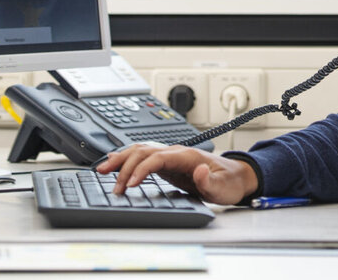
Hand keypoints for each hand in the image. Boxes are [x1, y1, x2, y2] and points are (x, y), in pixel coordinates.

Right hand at [96, 144, 257, 204]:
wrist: (235, 177)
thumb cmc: (229, 182)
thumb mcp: (223, 187)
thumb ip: (209, 180)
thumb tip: (199, 171)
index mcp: (187, 156)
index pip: (157, 158)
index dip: (142, 169)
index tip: (131, 184)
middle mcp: (176, 152)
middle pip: (143, 151)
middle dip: (124, 165)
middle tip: (111, 183)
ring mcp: (170, 156)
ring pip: (139, 151)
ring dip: (120, 160)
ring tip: (102, 171)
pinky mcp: (166, 164)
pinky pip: (142, 157)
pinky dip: (126, 159)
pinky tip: (114, 164)